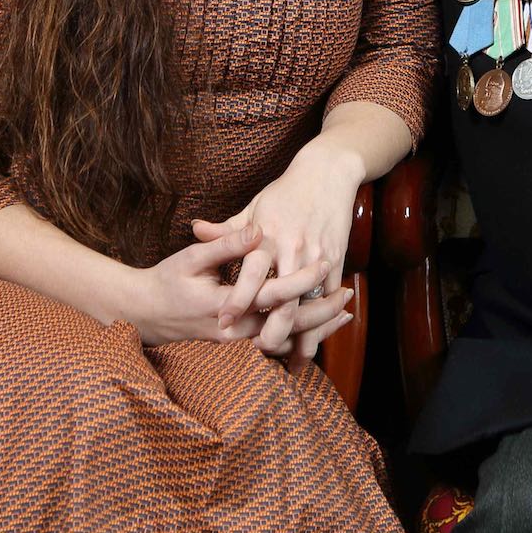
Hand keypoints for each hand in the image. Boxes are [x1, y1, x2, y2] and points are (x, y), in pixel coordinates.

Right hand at [128, 224, 349, 349]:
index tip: (325, 263)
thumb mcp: (191, 259)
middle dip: (320, 314)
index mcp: (223, 306)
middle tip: (348, 296)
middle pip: (286, 327)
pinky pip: (274, 345)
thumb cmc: (167, 281)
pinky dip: (298, 336)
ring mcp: (236, 343)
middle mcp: (233, 331)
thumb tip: (257, 230)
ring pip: (284, 340)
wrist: (145, 315)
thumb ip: (225, 245)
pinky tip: (318, 326)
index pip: (271, 296)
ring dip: (314, 329)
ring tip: (343, 313)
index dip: (300, 281)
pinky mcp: (237, 345)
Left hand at [191, 140, 362, 362]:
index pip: (251, 272)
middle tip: (258, 349)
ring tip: (293, 359)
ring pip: (310, 301)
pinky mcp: (336, 258)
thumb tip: (196, 230)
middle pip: (283, 296)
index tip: (223, 322)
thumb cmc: (286, 192)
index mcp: (268, 236)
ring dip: (303, 332)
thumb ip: (227, 229)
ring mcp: (317, 254)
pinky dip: (322, 317)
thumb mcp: (254, 207)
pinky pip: (328, 294)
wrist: (327, 173)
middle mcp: (292, 248)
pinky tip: (315, 337)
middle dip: (273, 327)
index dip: (238, 299)